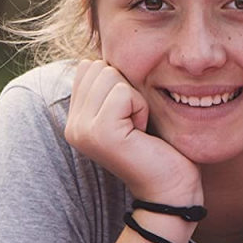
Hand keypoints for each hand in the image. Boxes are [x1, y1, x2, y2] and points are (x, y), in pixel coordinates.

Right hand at [65, 60, 201, 205]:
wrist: (170, 187)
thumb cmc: (156, 146)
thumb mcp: (128, 110)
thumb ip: (109, 86)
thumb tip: (99, 55)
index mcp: (75, 119)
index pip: (90, 67)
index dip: (120, 84)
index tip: (130, 117)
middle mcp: (72, 125)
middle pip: (99, 68)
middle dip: (127, 89)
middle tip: (136, 124)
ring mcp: (82, 130)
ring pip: (109, 76)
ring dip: (135, 98)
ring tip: (138, 128)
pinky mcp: (100, 132)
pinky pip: (122, 92)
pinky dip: (140, 107)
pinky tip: (142, 132)